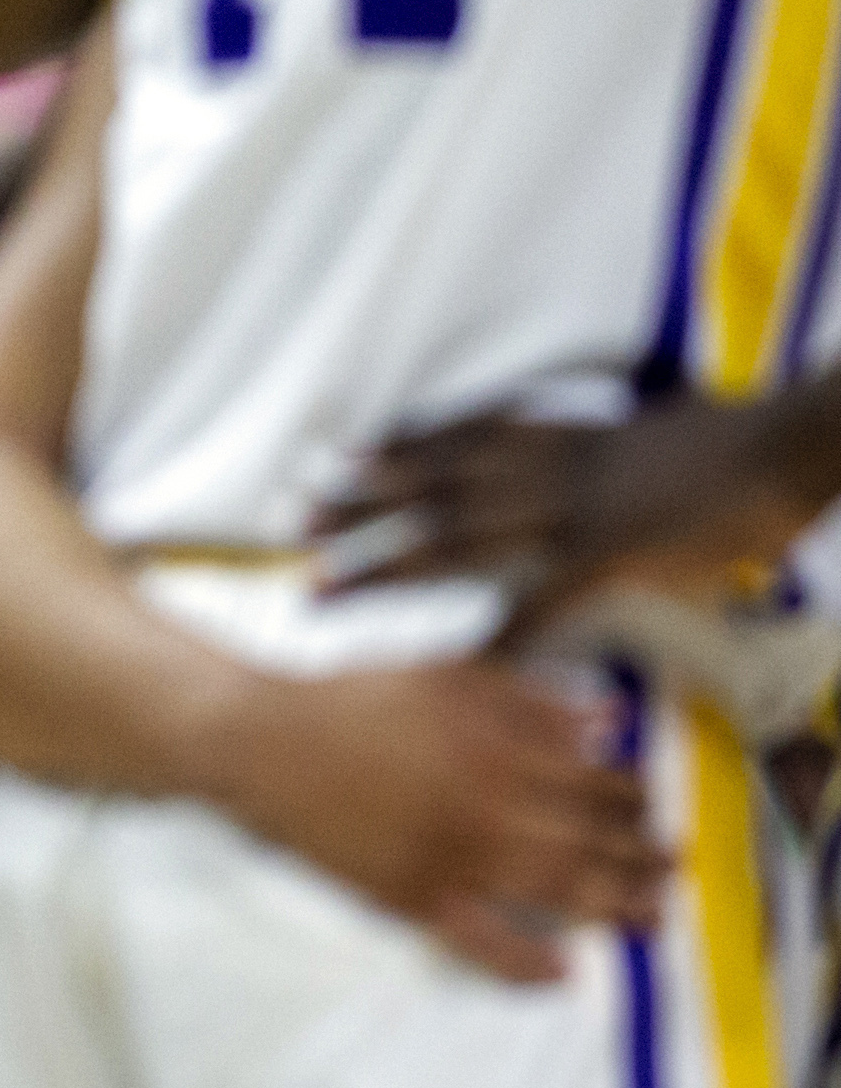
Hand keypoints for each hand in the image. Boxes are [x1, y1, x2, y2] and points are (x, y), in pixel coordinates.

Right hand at [215, 663, 666, 982]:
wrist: (264, 741)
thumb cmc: (351, 700)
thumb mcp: (444, 675)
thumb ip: (527, 697)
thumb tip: (602, 720)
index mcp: (497, 745)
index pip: (596, 781)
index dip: (635, 798)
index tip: (649, 807)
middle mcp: (485, 806)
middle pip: (590, 841)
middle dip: (641, 857)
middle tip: (668, 866)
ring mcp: (450, 858)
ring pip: (556, 893)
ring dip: (613, 908)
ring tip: (648, 917)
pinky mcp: (411, 897)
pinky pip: (481, 943)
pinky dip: (526, 965)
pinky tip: (562, 972)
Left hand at [309, 400, 823, 640]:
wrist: (790, 443)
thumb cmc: (739, 438)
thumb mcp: (659, 424)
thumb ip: (616, 439)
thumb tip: (608, 437)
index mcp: (562, 435)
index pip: (458, 438)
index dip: (397, 451)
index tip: (342, 460)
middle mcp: (550, 466)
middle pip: (434, 487)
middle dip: (363, 507)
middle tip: (297, 524)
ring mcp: (575, 508)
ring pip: (456, 538)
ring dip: (387, 566)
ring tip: (326, 586)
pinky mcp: (611, 553)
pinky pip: (538, 600)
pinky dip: (496, 634)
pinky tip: (453, 662)